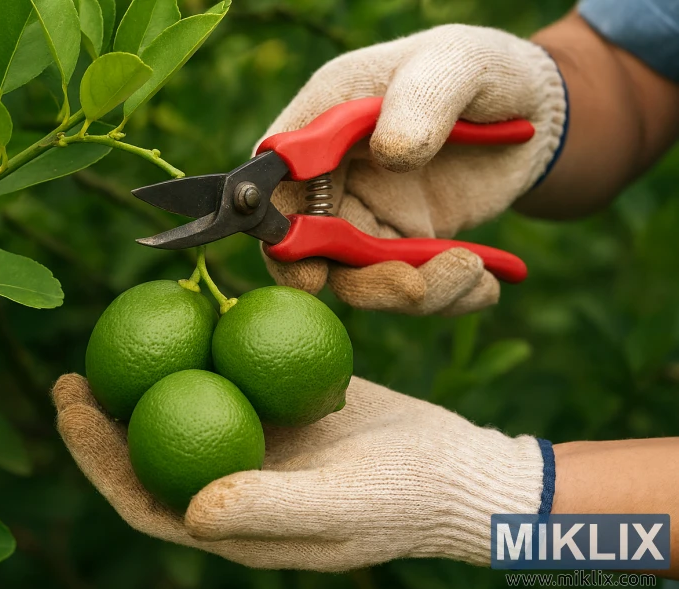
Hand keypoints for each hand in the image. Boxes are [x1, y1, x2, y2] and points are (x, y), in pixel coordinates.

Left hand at [52, 373, 544, 570]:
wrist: (458, 469)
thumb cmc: (404, 499)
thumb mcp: (342, 507)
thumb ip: (268, 512)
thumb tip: (189, 510)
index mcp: (232, 523)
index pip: (144, 499)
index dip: (98, 459)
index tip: (71, 408)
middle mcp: (233, 484)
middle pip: (152, 451)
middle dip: (105, 416)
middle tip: (73, 369)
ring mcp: (257, 446)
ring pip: (186, 407)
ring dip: (149, 377)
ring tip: (119, 334)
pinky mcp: (282, 410)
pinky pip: (233, 376)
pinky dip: (210, 349)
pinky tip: (192, 311)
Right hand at [261, 24, 566, 314]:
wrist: (533, 107)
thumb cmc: (478, 69)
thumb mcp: (456, 66)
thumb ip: (422, 101)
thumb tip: (392, 154)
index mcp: (324, 123)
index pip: (279, 187)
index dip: (282, 236)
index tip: (309, 274)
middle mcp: (335, 178)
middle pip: (316, 250)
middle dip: (363, 281)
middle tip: (414, 288)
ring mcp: (368, 215)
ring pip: (364, 280)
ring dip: (417, 292)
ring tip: (473, 270)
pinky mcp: (404, 243)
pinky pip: (412, 287)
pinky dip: (448, 299)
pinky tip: (487, 283)